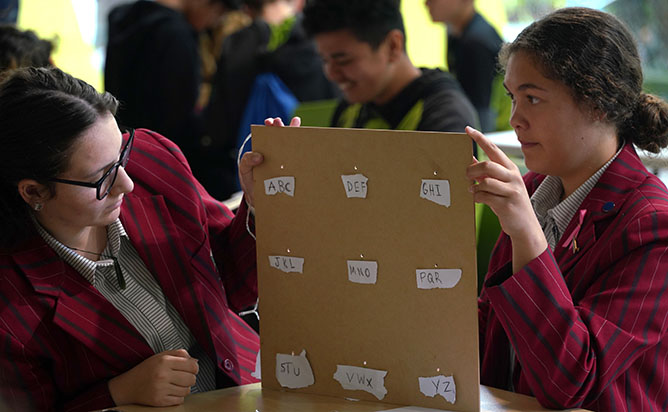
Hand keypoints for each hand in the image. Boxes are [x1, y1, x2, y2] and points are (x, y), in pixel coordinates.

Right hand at [108, 349, 198, 406]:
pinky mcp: (159, 401)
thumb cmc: (147, 369)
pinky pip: (179, 400)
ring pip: (187, 391)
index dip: (194, 368)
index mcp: (164, 361)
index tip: (190, 369)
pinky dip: (178, 397)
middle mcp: (162, 375)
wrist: (128, 386)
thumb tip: (196, 361)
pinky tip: (170, 392)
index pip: (192, 366)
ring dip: (184, 388)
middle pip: (192, 379)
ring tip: (175, 385)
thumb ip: (179, 354)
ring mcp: (160, 389)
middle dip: (190, 378)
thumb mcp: (161, 356)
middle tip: (182, 378)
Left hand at [239, 117, 301, 206]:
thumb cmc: (251, 181)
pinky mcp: (291, 174)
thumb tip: (259, 156)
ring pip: (292, 148)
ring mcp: (285, 164)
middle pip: (283, 138)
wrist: (257, 199)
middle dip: (283, 128)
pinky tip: (306, 144)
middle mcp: (277, 155)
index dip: (271, 127)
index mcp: (265, 151)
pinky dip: (302, 154)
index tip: (270, 122)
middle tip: (278, 122)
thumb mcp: (244, 169)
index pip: (269, 136)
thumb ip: (247, 160)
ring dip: (295, 136)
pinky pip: (297, 164)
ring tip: (295, 124)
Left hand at [465, 126, 546, 271]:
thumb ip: (487, 173)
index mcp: (510, 168)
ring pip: (486, 182)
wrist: (525, 226)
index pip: (493, 149)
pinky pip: (485, 197)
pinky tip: (476, 199)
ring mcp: (512, 190)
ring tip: (471, 190)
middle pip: (488, 165)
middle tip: (466, 176)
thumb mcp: (500, 184)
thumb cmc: (509, 202)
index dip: (479, 138)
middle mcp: (513, 177)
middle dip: (472, 170)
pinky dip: (477, 197)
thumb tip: (470, 160)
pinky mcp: (507, 204)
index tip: (467, 130)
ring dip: (474, 186)